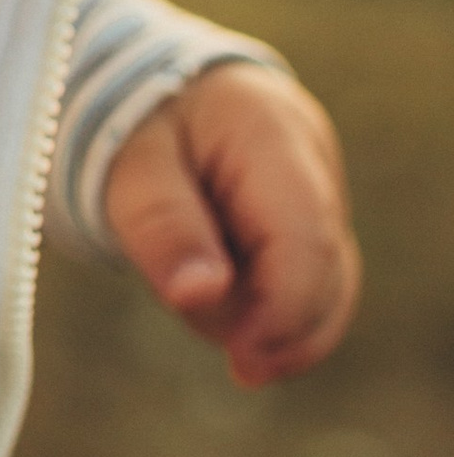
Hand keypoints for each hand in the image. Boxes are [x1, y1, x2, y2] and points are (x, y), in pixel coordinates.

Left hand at [101, 61, 359, 385]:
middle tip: (229, 358)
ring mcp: (324, 196)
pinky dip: (272, 314)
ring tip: (203, 297)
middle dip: (273, 325)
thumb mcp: (130, 168)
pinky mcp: (316, 227)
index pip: (305, 239)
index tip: (245, 362)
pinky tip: (235, 323)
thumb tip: (199, 295)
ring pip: (325, 290)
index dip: (284, 313)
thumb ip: (163, 226)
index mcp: (272, 133)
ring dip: (266, 318)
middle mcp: (315, 163)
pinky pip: (312, 288)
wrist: (158, 94)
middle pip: (324, 273)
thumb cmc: (140, 127)